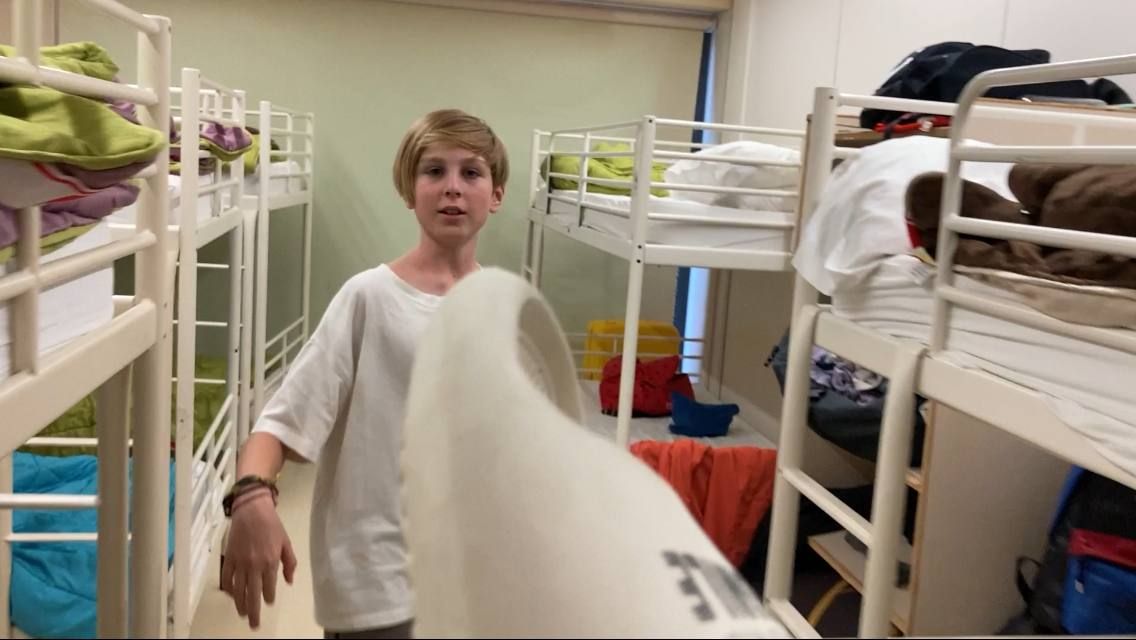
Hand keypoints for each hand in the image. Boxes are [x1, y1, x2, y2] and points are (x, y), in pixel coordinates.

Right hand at [220, 489, 296, 628]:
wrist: (252, 510)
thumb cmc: (272, 525)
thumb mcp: (286, 543)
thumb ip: (289, 563)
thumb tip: (289, 581)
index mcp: (270, 562)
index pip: (268, 588)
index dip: (268, 597)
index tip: (269, 602)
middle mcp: (254, 566)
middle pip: (252, 595)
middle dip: (253, 611)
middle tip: (254, 624)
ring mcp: (239, 563)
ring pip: (238, 590)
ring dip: (240, 604)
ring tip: (242, 613)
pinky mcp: (229, 558)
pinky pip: (227, 579)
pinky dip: (228, 589)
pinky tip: (232, 595)